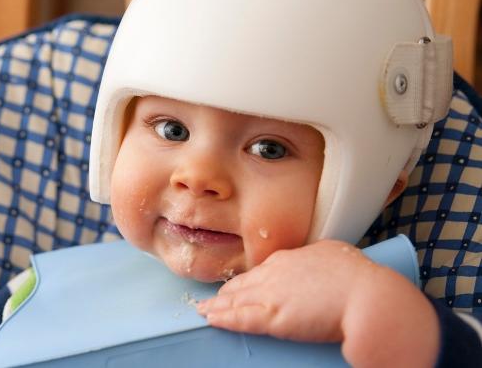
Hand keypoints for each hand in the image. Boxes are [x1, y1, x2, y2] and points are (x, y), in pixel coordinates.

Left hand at [195, 240, 438, 367]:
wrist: (368, 296)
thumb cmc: (359, 277)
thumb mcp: (333, 254)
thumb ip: (316, 259)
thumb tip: (315, 262)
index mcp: (290, 258)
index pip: (261, 271)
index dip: (249, 281)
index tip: (241, 285)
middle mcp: (274, 273)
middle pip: (243, 284)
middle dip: (227, 293)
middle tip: (213, 299)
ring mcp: (270, 295)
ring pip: (235, 300)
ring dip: (217, 306)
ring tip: (204, 310)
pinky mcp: (272, 318)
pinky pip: (239, 319)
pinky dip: (222, 318)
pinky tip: (210, 319)